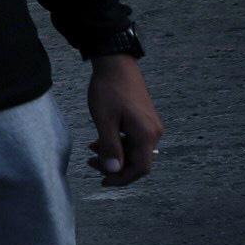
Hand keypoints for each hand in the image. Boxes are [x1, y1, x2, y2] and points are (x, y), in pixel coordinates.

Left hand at [86, 55, 161, 185]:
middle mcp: (154, 132)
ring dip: (114, 154)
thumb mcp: (104, 121)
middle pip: (137, 161)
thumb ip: (109, 147)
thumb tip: (113, 171)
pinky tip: (99, 140)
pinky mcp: (144, 119)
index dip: (121, 178)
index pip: (140, 169)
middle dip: (114, 166)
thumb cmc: (108, 90)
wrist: (116, 64)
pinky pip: (133, 140)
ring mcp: (150, 125)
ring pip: (133, 151)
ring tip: (91, 150)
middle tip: (90, 163)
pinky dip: (117, 144)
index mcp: (146, 134)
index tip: (103, 181)